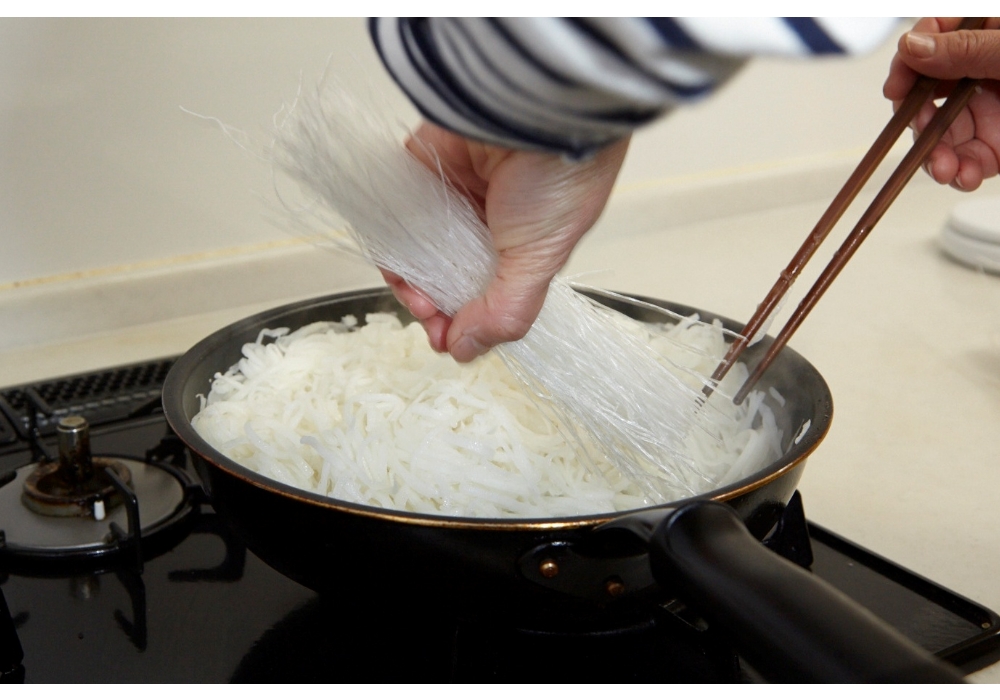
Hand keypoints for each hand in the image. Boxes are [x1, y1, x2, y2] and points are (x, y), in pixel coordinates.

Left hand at [383, 122, 628, 361]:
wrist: (533, 107)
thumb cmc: (558, 178)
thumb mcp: (540, 261)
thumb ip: (505, 311)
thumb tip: (467, 349)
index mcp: (522, 247)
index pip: (483, 295)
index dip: (463, 322)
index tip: (448, 339)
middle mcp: (485, 225)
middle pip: (444, 278)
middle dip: (432, 306)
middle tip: (427, 316)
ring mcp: (452, 198)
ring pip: (415, 252)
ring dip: (408, 281)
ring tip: (413, 292)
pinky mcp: (420, 170)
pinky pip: (393, 215)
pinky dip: (389, 243)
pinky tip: (395, 262)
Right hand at [883, 17, 999, 190]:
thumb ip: (965, 49)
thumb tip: (911, 47)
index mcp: (985, 34)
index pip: (931, 38)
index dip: (907, 63)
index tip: (895, 87)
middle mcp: (980, 72)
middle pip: (925, 93)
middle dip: (919, 121)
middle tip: (923, 132)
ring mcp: (987, 110)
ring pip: (940, 133)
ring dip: (935, 156)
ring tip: (946, 170)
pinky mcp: (996, 145)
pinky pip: (966, 161)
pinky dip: (961, 174)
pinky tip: (965, 177)